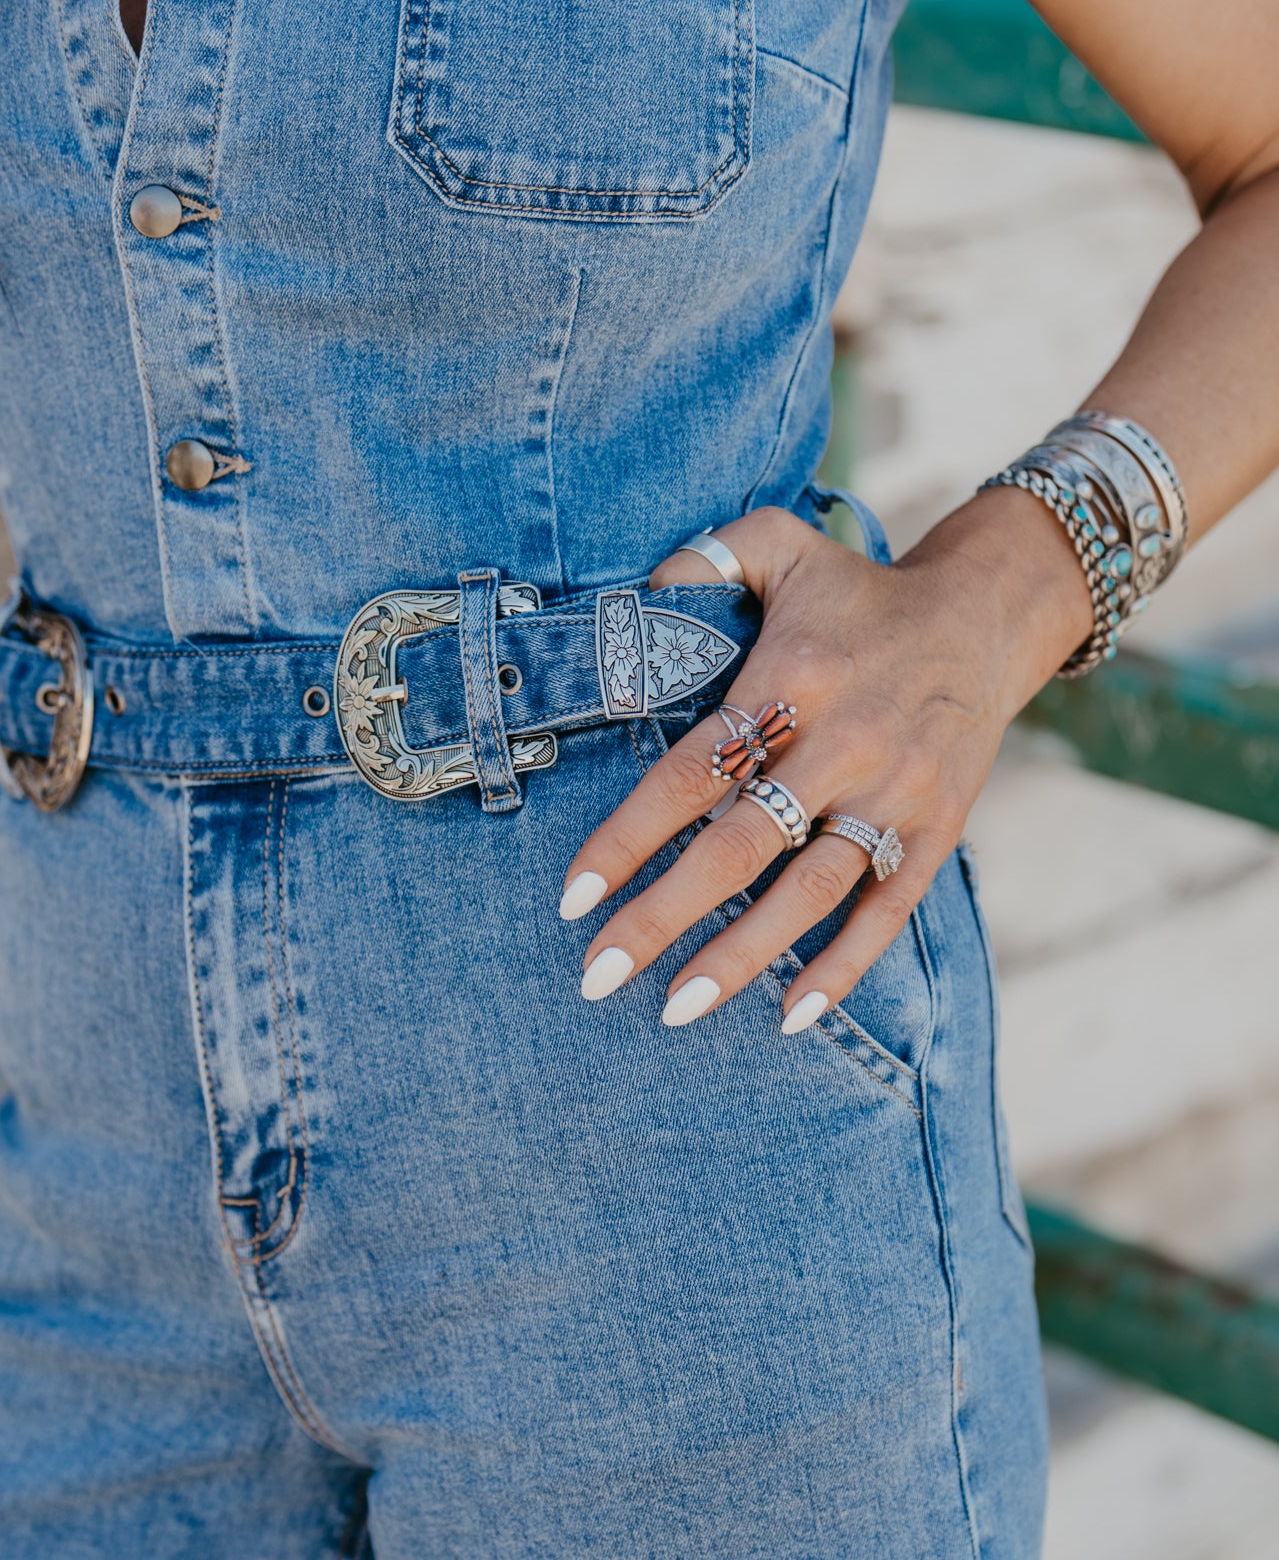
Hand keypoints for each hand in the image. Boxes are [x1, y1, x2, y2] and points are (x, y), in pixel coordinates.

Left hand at [561, 490, 1091, 1029]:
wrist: (987, 615)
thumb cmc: (858, 593)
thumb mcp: (781, 545)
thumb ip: (702, 560)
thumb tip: (630, 604)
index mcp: (793, 679)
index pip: (691, 773)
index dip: (628, 839)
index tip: (573, 897)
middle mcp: (845, 743)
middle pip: (739, 848)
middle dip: (663, 919)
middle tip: (597, 974)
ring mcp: (896, 793)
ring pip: (809, 894)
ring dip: (740, 958)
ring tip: (675, 1009)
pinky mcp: (937, 830)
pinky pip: (886, 911)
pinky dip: (842, 967)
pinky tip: (789, 1015)